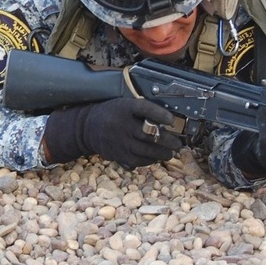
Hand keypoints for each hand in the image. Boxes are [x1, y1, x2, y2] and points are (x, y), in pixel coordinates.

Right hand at [44, 98, 180, 168]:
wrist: (88, 128)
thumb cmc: (113, 113)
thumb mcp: (124, 104)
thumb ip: (142, 110)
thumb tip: (167, 121)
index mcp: (125, 107)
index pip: (145, 108)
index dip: (160, 114)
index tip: (171, 120)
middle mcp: (122, 124)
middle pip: (149, 134)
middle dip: (167, 140)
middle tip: (177, 144)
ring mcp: (120, 141)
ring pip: (146, 150)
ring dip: (162, 153)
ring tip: (170, 153)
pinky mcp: (119, 154)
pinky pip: (139, 160)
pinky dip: (150, 160)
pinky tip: (156, 157)